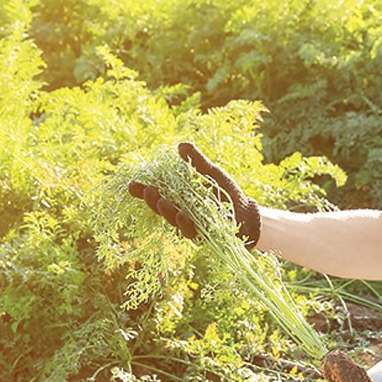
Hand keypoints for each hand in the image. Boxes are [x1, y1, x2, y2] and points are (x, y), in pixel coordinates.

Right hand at [127, 142, 260, 247]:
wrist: (248, 214)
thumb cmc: (229, 194)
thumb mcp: (212, 174)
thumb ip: (197, 162)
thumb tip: (181, 145)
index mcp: (180, 198)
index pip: (158, 194)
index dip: (144, 192)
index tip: (132, 185)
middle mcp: (182, 212)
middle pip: (162, 208)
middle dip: (152, 201)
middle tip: (146, 190)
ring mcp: (192, 225)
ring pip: (174, 221)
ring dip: (167, 212)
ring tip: (161, 202)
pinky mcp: (203, 236)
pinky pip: (192, 231)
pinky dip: (186, 224)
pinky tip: (183, 215)